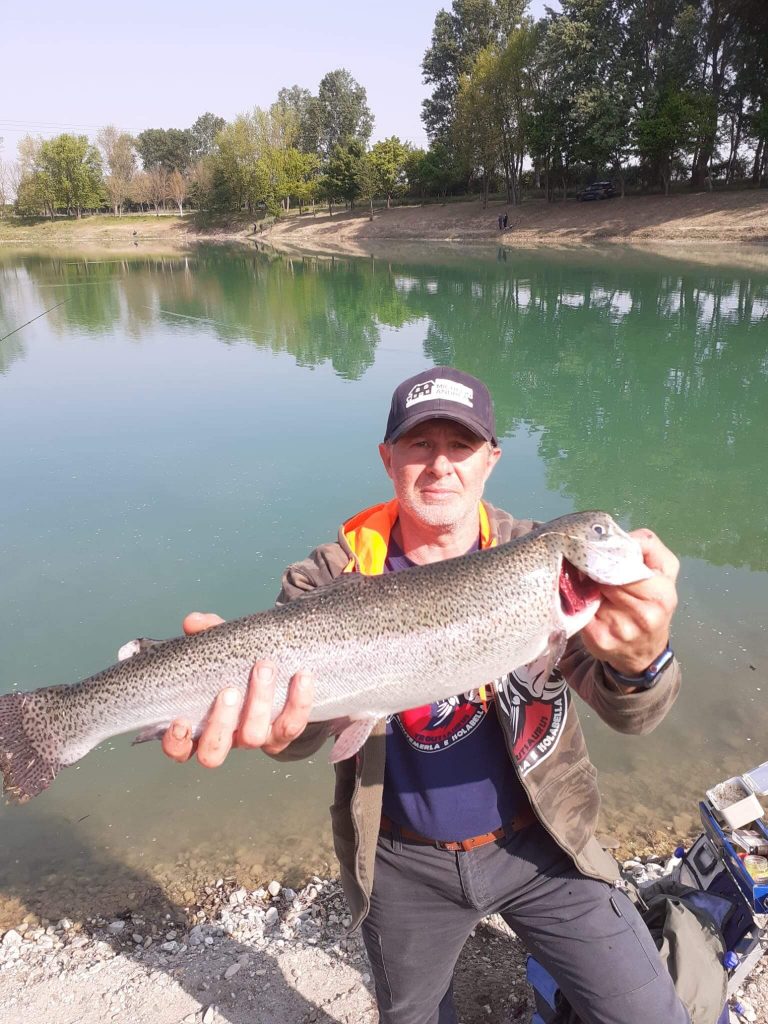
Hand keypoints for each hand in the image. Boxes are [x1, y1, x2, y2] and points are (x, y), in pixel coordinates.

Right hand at [161, 612, 314, 766]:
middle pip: (214, 751)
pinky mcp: (284, 735)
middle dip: (221, 721)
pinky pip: (292, 726)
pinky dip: (299, 702)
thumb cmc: (237, 666)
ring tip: (264, 668)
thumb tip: (193, 621)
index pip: (179, 749)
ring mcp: (255, 739)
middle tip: (230, 690)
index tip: (181, 720)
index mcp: (200, 727)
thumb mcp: (221, 650)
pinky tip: (303, 676)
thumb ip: (206, 635)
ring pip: (254, 737)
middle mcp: (226, 740)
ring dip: (259, 704)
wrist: (280, 676)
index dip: (176, 742)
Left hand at [580, 530, 678, 676]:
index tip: (600, 550)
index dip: (610, 555)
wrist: (645, 650)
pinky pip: (580, 610)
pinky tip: (583, 600)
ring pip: (590, 591)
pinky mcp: (599, 640)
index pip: (627, 565)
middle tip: (589, 564)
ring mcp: (621, 630)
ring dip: (585, 584)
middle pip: (606, 578)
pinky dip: (577, 601)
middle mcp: (645, 615)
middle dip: (595, 569)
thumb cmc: (652, 601)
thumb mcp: (664, 570)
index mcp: (662, 594)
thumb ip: (648, 545)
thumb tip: (618, 535)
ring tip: (589, 582)